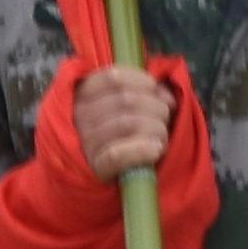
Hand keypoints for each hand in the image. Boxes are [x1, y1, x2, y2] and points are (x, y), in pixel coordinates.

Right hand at [68, 64, 177, 182]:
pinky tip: (157, 149)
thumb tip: (166, 97)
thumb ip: (146, 92)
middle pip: (126, 100)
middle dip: (155, 107)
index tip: (155, 88)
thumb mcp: (125, 104)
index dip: (140, 80)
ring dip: (156, 128)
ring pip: (127, 124)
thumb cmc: (120, 130)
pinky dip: (142, 150)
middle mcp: (81, 115)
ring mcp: (87, 141)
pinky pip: (118, 154)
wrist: (106, 171)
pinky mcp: (96, 166)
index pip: (113, 78)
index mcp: (84, 93)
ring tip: (163, 136)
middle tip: (165, 117)